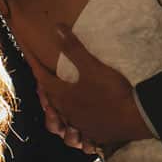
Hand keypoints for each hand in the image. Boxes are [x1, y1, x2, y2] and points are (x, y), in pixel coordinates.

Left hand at [29, 25, 152, 152]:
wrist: (134, 119)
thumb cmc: (111, 93)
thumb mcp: (92, 67)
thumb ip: (74, 49)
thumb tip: (57, 29)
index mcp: (64, 96)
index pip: (42, 78)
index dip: (34, 64)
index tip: (27, 54)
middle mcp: (67, 112)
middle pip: (50, 99)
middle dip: (44, 88)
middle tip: (42, 78)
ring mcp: (80, 125)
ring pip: (61, 118)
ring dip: (57, 109)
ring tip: (58, 103)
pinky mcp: (93, 133)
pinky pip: (77, 129)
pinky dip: (75, 123)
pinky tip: (81, 120)